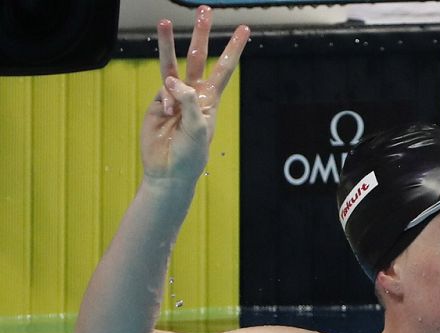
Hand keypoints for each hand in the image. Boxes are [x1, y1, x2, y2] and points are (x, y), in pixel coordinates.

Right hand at [140, 5, 248, 184]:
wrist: (168, 171)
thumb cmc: (190, 154)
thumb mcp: (198, 128)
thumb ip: (188, 101)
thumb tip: (171, 80)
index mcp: (210, 99)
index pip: (224, 68)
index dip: (234, 48)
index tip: (244, 29)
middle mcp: (193, 94)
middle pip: (198, 57)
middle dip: (201, 34)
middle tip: (204, 9)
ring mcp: (173, 97)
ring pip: (171, 64)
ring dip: (167, 42)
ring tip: (163, 21)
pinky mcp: (156, 103)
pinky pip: (160, 92)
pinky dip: (164, 100)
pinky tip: (166, 115)